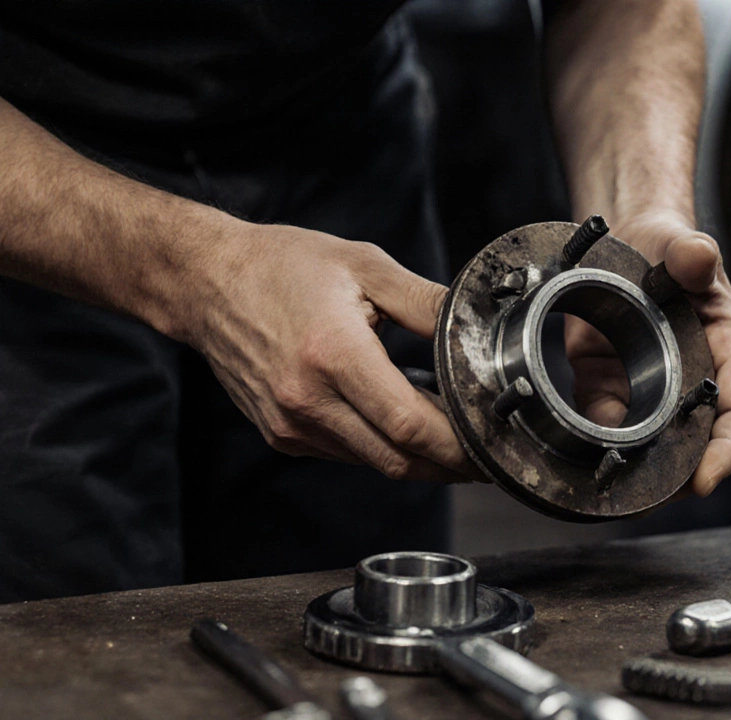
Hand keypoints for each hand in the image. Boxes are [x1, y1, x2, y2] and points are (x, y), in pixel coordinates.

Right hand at [174, 221, 473, 481]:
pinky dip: (381, 448)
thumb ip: (426, 302)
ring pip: (373, 463)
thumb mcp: (365, 267)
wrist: (206, 282)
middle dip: (450, 465)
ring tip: (456, 439)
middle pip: (398, 460)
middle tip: (488, 454)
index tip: (492, 445)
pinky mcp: (281, 434)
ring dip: (418, 460)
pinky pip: (346, 454)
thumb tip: (477, 326)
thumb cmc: (284, 266)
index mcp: (333, 355)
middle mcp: (307, 400)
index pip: (409, 425)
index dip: (458, 445)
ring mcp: (290, 424)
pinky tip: (402, 427)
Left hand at [567, 211, 730, 495]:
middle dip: (680, 476)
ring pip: (654, 445)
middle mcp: (697, 379)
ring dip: (639, 470)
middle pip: (700, 443)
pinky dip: (598, 447)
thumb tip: (699, 255)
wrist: (627, 240)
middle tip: (653, 497)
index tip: (705, 479)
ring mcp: (655, 391)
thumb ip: (691, 255)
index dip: (727, 451)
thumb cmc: (669, 245)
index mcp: (728, 351)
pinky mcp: (614, 390)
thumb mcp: (682, 247)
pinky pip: (610, 428)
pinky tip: (582, 459)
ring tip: (617, 492)